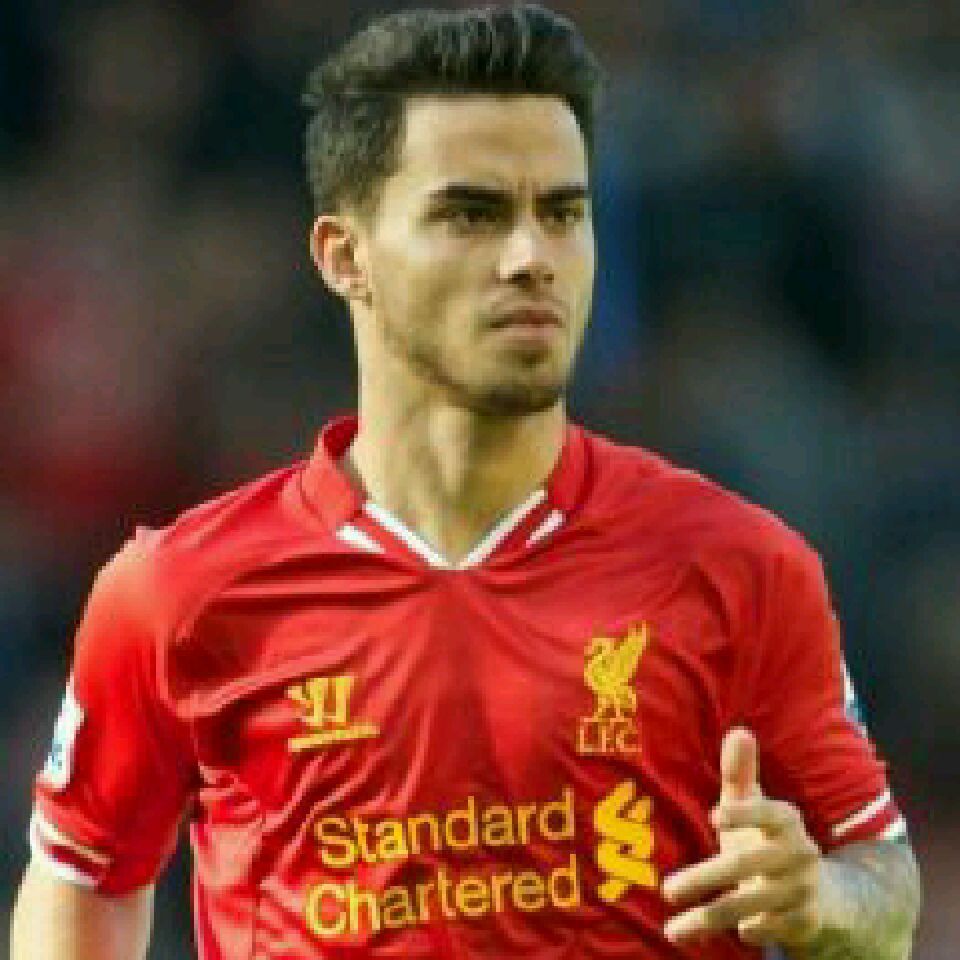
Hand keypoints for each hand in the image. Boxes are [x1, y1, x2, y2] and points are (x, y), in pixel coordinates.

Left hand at [662, 728, 823, 947]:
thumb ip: (740, 773)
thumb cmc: (765, 838)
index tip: (715, 815)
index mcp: (784, 819)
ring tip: (673, 930)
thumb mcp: (753, 806)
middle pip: (745, 866)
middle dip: (704, 878)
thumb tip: (738, 731)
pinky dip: (754, 931)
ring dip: (710, 918)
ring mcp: (801, 888)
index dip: (744, 813)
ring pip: (750, 904)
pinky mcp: (804, 921)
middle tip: (666, 889)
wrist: (818, 891)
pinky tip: (732, 935)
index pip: (766, 813)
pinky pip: (772, 929)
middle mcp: (797, 852)